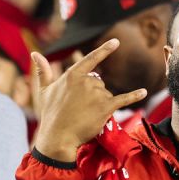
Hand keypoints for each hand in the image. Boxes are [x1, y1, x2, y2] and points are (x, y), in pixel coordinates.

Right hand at [32, 40, 147, 161]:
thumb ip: (43, 70)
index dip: (105, 50)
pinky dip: (134, 95)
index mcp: (72, 74)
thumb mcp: (44, 90)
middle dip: (93, 95)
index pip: (91, 59)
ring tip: (86, 115)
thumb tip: (34, 53)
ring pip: (106, 94)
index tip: (116, 41)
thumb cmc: (50, 114)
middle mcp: (86, 81)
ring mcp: (97, 94)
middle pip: (99, 83)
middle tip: (80, 109)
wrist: (58, 137)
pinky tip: (144, 92)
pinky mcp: (106, 107)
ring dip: (100, 104)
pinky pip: (124, 99)